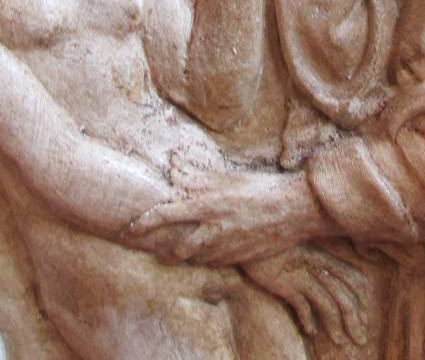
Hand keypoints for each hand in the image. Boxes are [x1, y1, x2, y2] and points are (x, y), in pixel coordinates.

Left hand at [126, 170, 334, 265]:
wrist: (295, 209)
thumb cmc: (261, 188)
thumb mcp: (228, 178)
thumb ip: (198, 175)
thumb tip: (173, 160)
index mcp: (207, 203)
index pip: (165, 214)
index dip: (144, 223)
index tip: (130, 228)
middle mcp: (213, 228)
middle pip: (177, 248)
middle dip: (164, 253)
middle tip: (157, 252)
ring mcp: (226, 247)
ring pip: (196, 258)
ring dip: (189, 256)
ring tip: (185, 252)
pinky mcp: (238, 259)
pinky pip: (216, 263)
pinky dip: (210, 258)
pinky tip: (212, 252)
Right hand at [243, 245, 369, 345]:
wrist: (252, 232)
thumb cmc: (277, 240)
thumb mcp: (301, 246)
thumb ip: (315, 258)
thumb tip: (326, 275)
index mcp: (324, 256)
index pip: (353, 280)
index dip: (361, 301)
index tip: (364, 318)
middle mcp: (317, 267)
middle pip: (344, 297)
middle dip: (355, 321)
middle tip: (360, 339)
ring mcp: (302, 276)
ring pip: (328, 305)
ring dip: (336, 327)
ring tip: (339, 341)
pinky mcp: (286, 284)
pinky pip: (302, 306)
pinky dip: (308, 321)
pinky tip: (311, 332)